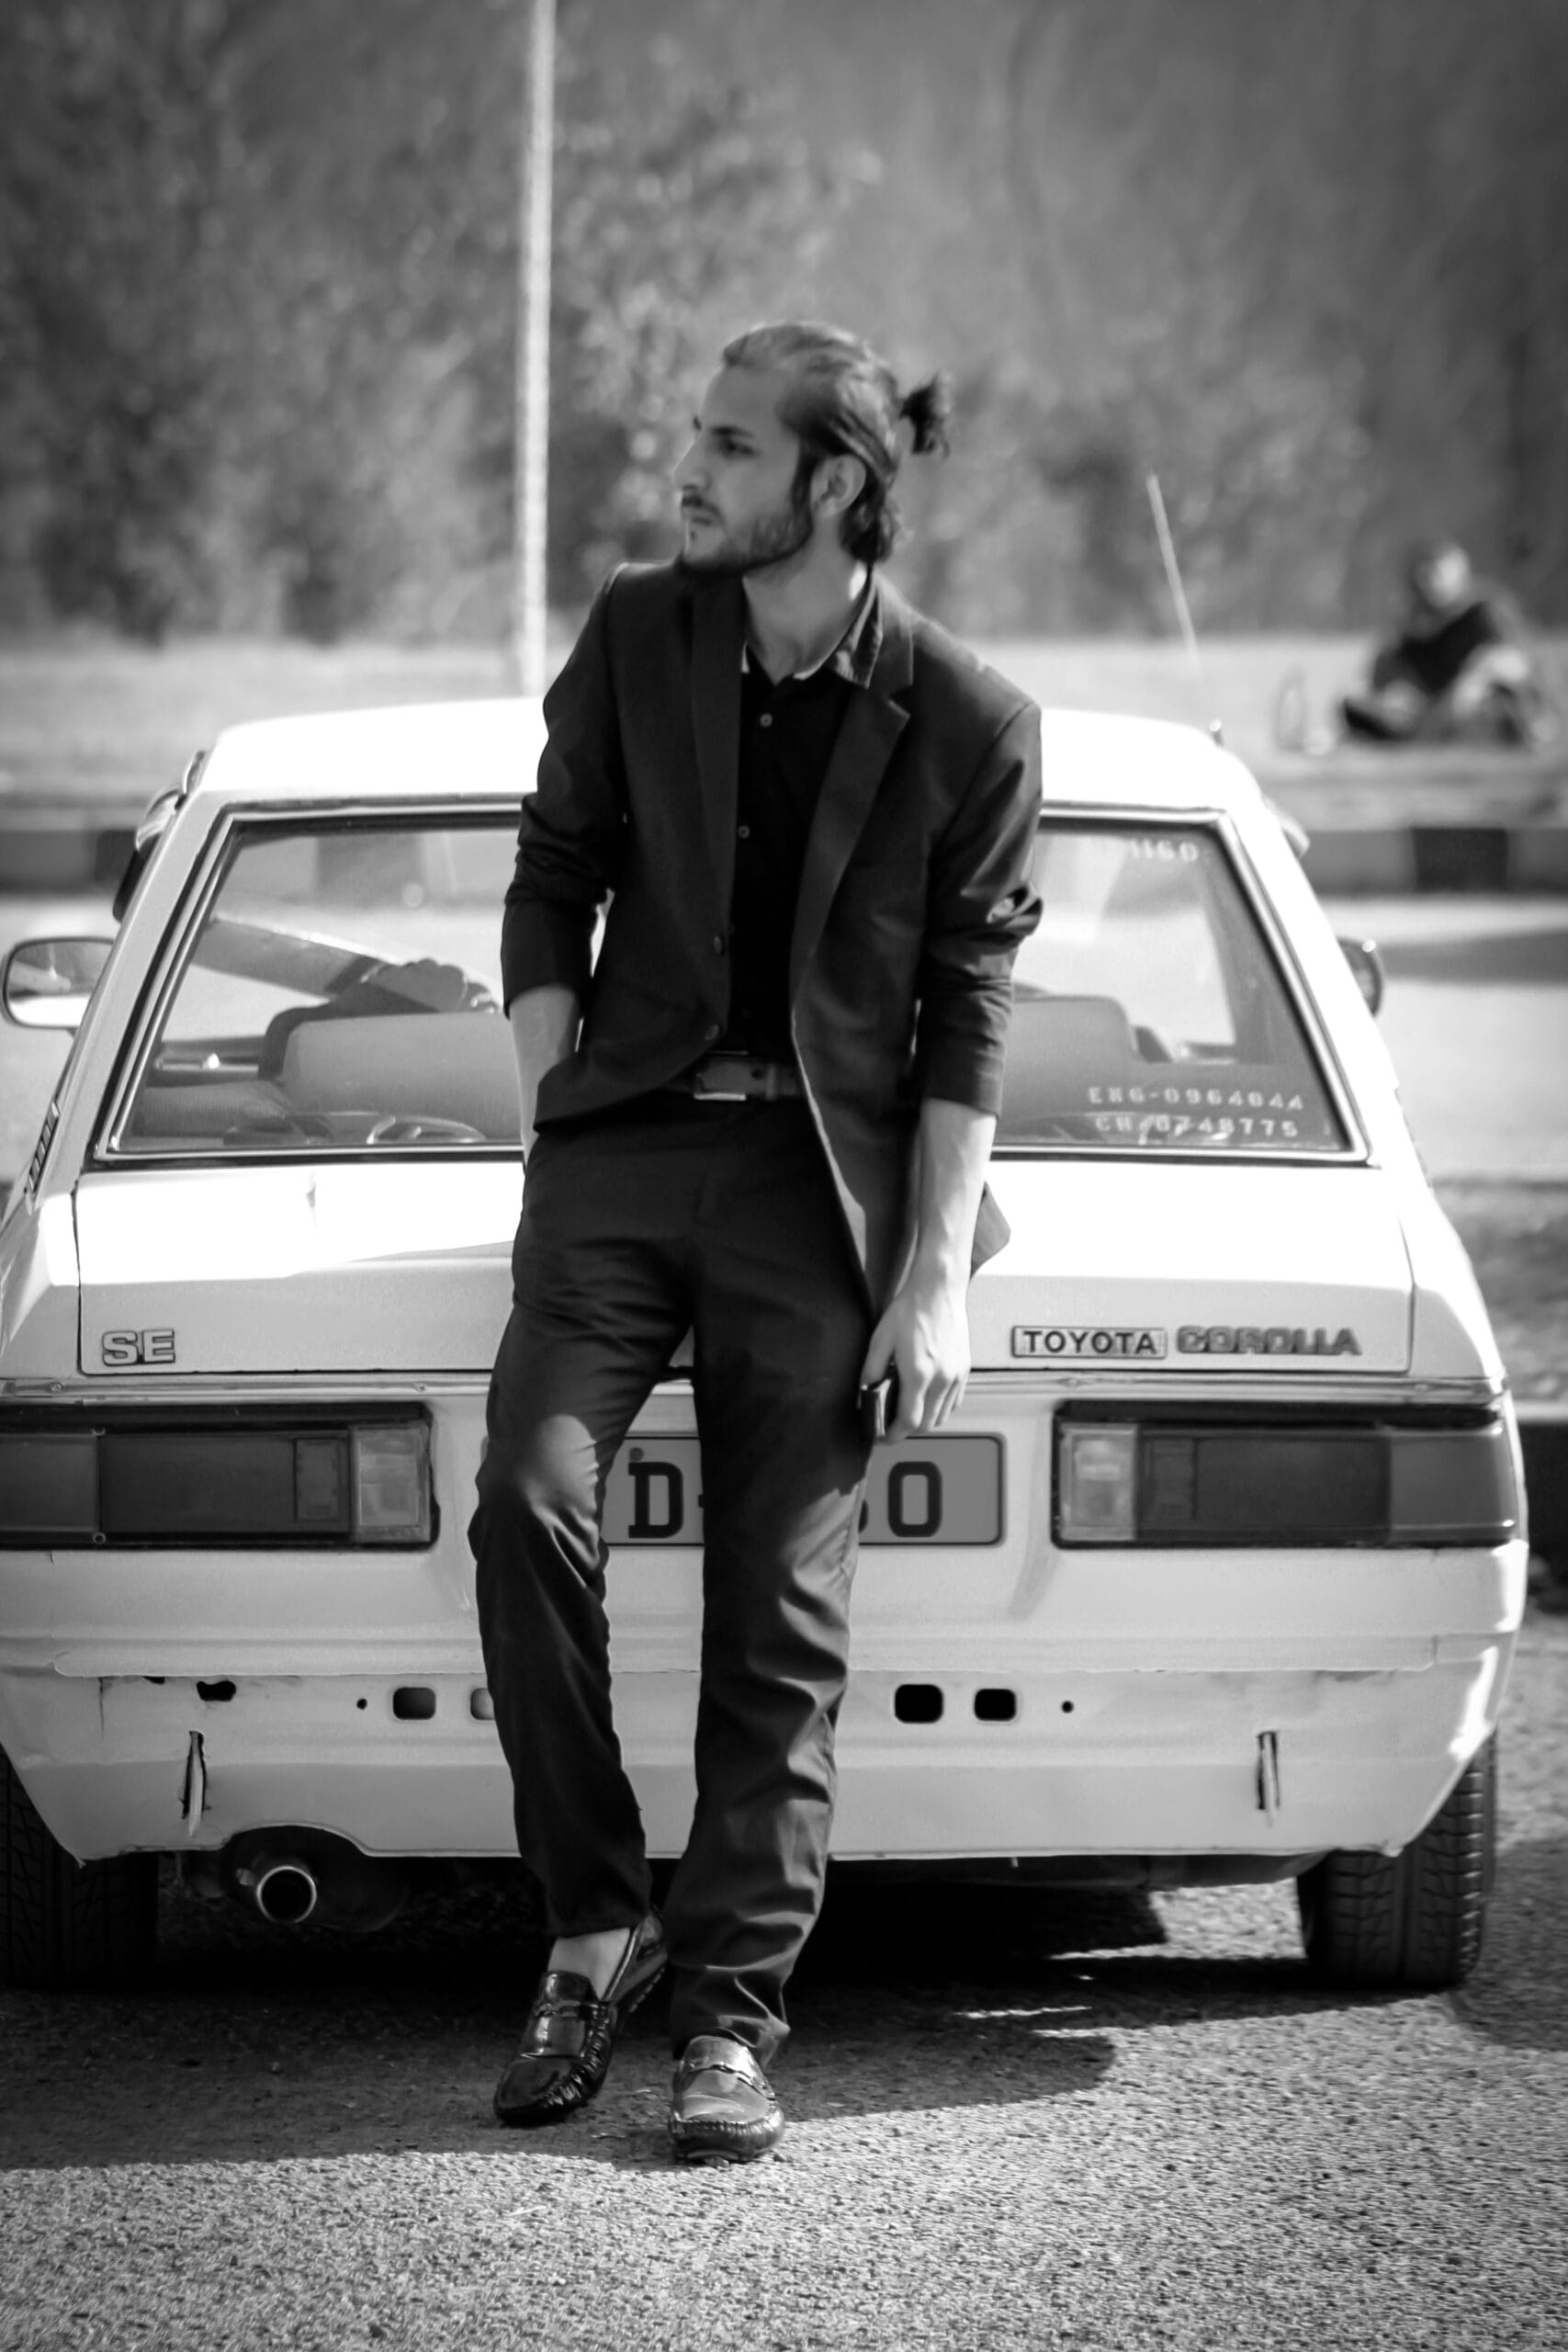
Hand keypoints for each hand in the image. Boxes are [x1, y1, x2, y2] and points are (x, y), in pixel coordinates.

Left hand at [860, 1268, 970, 1440]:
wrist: (938, 1290)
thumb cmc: (910, 1311)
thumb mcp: (881, 1339)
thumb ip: (872, 1370)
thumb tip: (865, 1393)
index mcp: (919, 1373)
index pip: (909, 1421)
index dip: (894, 1435)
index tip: (883, 1436)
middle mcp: (942, 1379)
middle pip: (927, 1425)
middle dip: (907, 1431)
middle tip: (891, 1426)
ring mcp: (956, 1375)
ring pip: (943, 1417)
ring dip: (925, 1422)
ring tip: (908, 1413)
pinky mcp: (964, 1369)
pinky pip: (954, 1402)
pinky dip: (941, 1409)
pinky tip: (928, 1400)